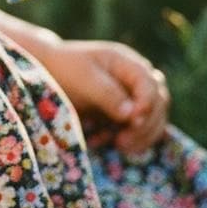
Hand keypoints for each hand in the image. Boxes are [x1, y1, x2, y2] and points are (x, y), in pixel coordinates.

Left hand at [37, 39, 169, 153]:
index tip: (133, 121)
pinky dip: (124, 140)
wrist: (47, 73)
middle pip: (159, 103)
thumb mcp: (84, 77)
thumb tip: (132, 114)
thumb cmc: (64, 69)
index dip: (148, 104)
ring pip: (153, 120)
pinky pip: (135, 131)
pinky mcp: (124, 114)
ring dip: (140, 137)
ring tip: (117, 146)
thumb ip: (108, 94)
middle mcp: (134, 79)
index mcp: (126, 62)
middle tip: (122, 142)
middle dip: (146, 126)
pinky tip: (101, 142)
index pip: (151, 84)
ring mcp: (131, 96)